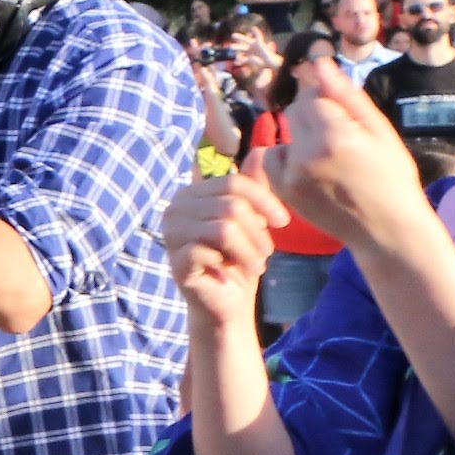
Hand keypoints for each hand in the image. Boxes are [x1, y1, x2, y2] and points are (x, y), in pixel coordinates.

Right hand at [161, 167, 288, 333]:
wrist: (228, 302)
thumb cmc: (240, 259)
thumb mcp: (254, 220)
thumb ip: (254, 188)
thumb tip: (261, 152)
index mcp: (191, 194)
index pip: (233, 182)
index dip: (264, 199)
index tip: (284, 221)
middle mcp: (174, 210)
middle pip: (230, 204)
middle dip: (258, 230)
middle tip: (266, 251)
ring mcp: (170, 236)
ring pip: (224, 228)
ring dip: (250, 248)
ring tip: (258, 262)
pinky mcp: (175, 261)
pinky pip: (210, 251)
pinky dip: (234, 262)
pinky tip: (235, 272)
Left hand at [264, 66, 435, 254]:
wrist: (386, 228)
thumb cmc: (392, 175)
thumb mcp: (379, 130)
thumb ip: (346, 96)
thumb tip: (319, 62)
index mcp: (335, 136)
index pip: (311, 95)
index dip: (328, 100)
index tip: (347, 117)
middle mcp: (307, 155)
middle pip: (295, 111)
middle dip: (314, 114)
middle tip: (341, 137)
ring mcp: (291, 176)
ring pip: (283, 134)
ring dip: (300, 136)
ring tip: (329, 156)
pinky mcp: (283, 192)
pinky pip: (273, 159)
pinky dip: (288, 158)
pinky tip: (313, 170)